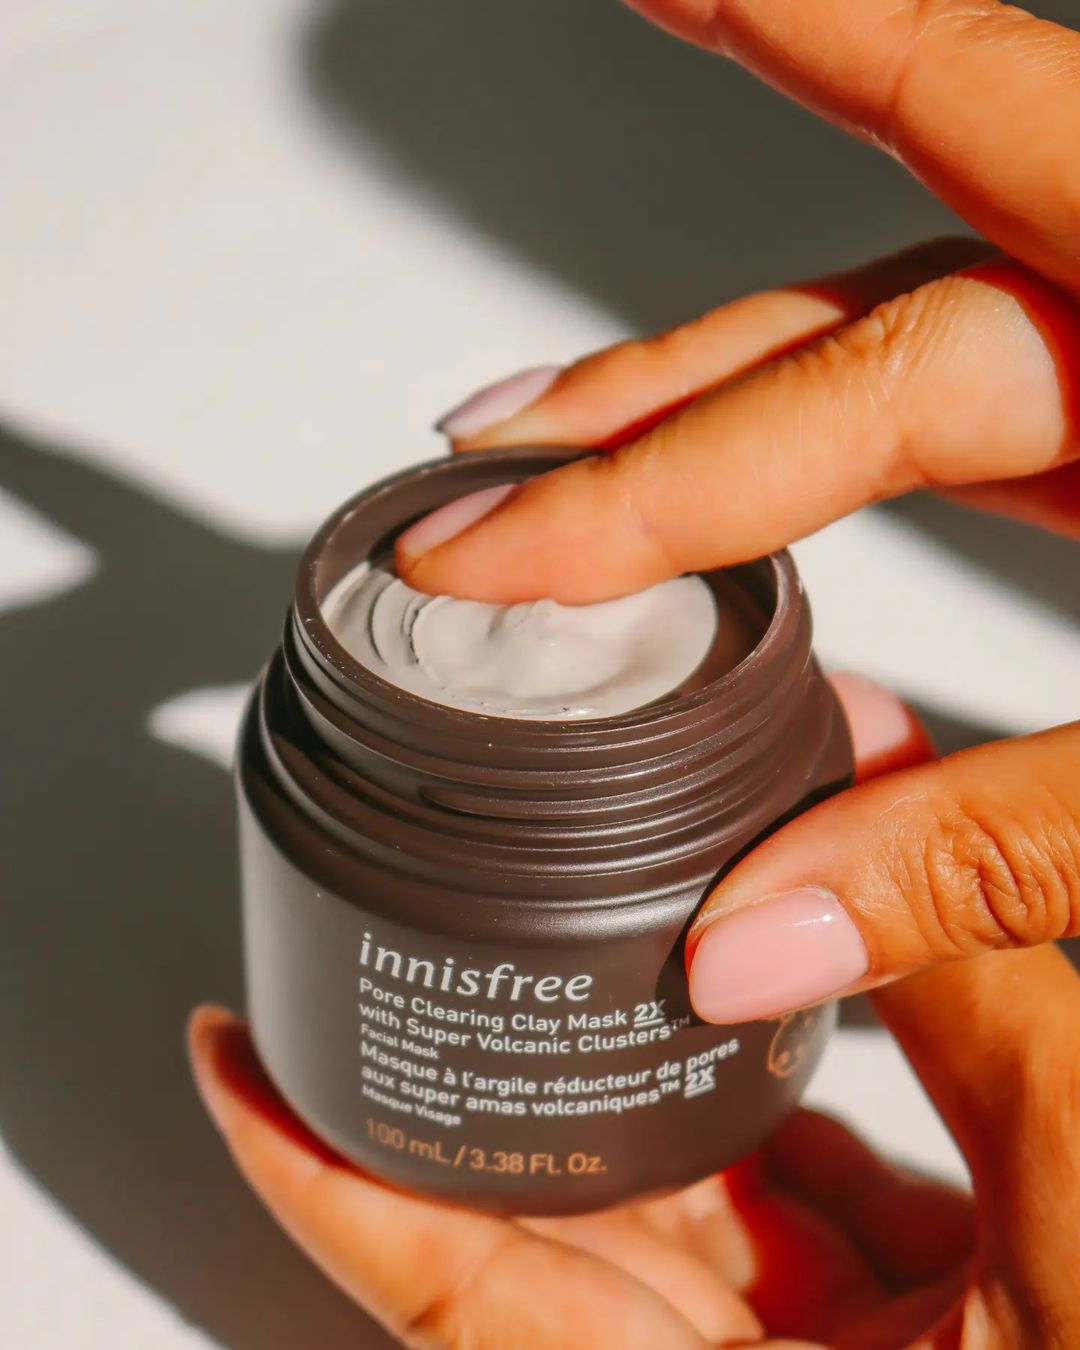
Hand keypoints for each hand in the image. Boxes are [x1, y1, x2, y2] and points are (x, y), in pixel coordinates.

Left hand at [188, 682, 1079, 1346]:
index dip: (326, 1187)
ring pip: (679, 1211)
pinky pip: (782, 1207)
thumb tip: (861, 760)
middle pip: (562, 1238)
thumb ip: (958, 952)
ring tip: (577, 941)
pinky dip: (756, 1107)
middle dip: (489, 1093)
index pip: (465, 1310)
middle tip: (424, 951)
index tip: (237, 1066)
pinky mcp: (915, 1324)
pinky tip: (742, 998)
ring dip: (636, 1078)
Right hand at [392, 0, 1079, 1021]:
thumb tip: (758, 940)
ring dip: (705, 379)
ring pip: (884, 331)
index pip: (885, 367)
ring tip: (548, 429)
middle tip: (482, 457)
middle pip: (857, 319)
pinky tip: (718, 466)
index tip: (501, 519)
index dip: (673, 453)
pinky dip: (813, 426)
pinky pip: (941, 383)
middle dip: (651, 390)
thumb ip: (1009, 850)